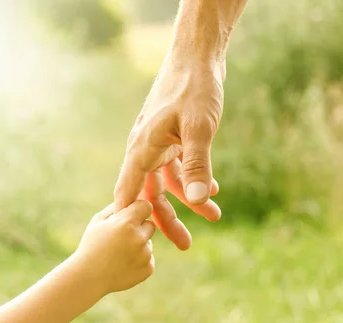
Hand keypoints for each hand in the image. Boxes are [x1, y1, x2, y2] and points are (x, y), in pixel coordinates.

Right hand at [74, 201, 155, 294]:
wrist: (88, 277)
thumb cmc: (91, 245)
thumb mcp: (98, 221)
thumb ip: (116, 206)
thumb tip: (131, 197)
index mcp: (127, 223)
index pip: (146, 206)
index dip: (138, 210)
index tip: (131, 215)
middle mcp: (139, 238)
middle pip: (150, 225)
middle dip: (139, 228)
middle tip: (121, 238)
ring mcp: (145, 254)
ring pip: (148, 243)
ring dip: (138, 246)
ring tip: (118, 254)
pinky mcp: (148, 268)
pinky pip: (148, 258)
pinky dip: (139, 261)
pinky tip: (123, 264)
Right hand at [114, 56, 224, 250]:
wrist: (198, 56)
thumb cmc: (194, 87)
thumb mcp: (199, 128)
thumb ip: (197, 165)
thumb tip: (198, 202)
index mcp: (142, 148)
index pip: (128, 192)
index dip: (130, 219)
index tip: (135, 245)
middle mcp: (146, 148)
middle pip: (151, 193)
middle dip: (168, 219)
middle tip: (185, 245)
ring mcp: (159, 143)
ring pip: (168, 182)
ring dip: (189, 200)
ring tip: (214, 218)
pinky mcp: (173, 137)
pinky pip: (180, 166)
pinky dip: (195, 179)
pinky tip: (213, 189)